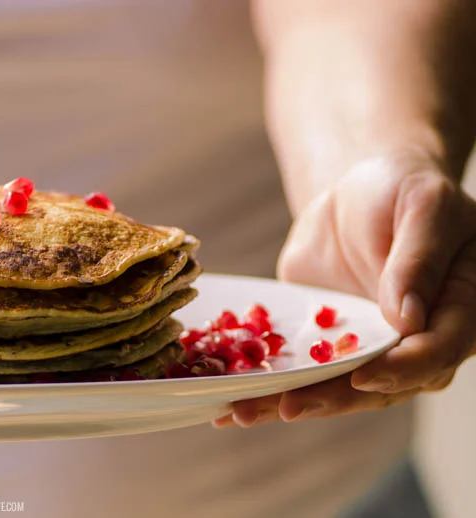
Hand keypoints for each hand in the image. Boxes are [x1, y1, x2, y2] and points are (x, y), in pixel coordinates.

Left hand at [215, 152, 475, 426]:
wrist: (358, 192)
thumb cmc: (401, 190)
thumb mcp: (421, 206)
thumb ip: (419, 258)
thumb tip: (407, 318)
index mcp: (462, 310)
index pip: (437, 351)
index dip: (401, 368)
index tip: (363, 375)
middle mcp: (420, 344)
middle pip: (382, 385)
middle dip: (333, 398)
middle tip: (289, 407)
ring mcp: (373, 352)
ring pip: (337, 389)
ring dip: (290, 404)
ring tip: (242, 413)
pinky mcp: (330, 350)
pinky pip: (303, 375)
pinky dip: (266, 391)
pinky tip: (228, 405)